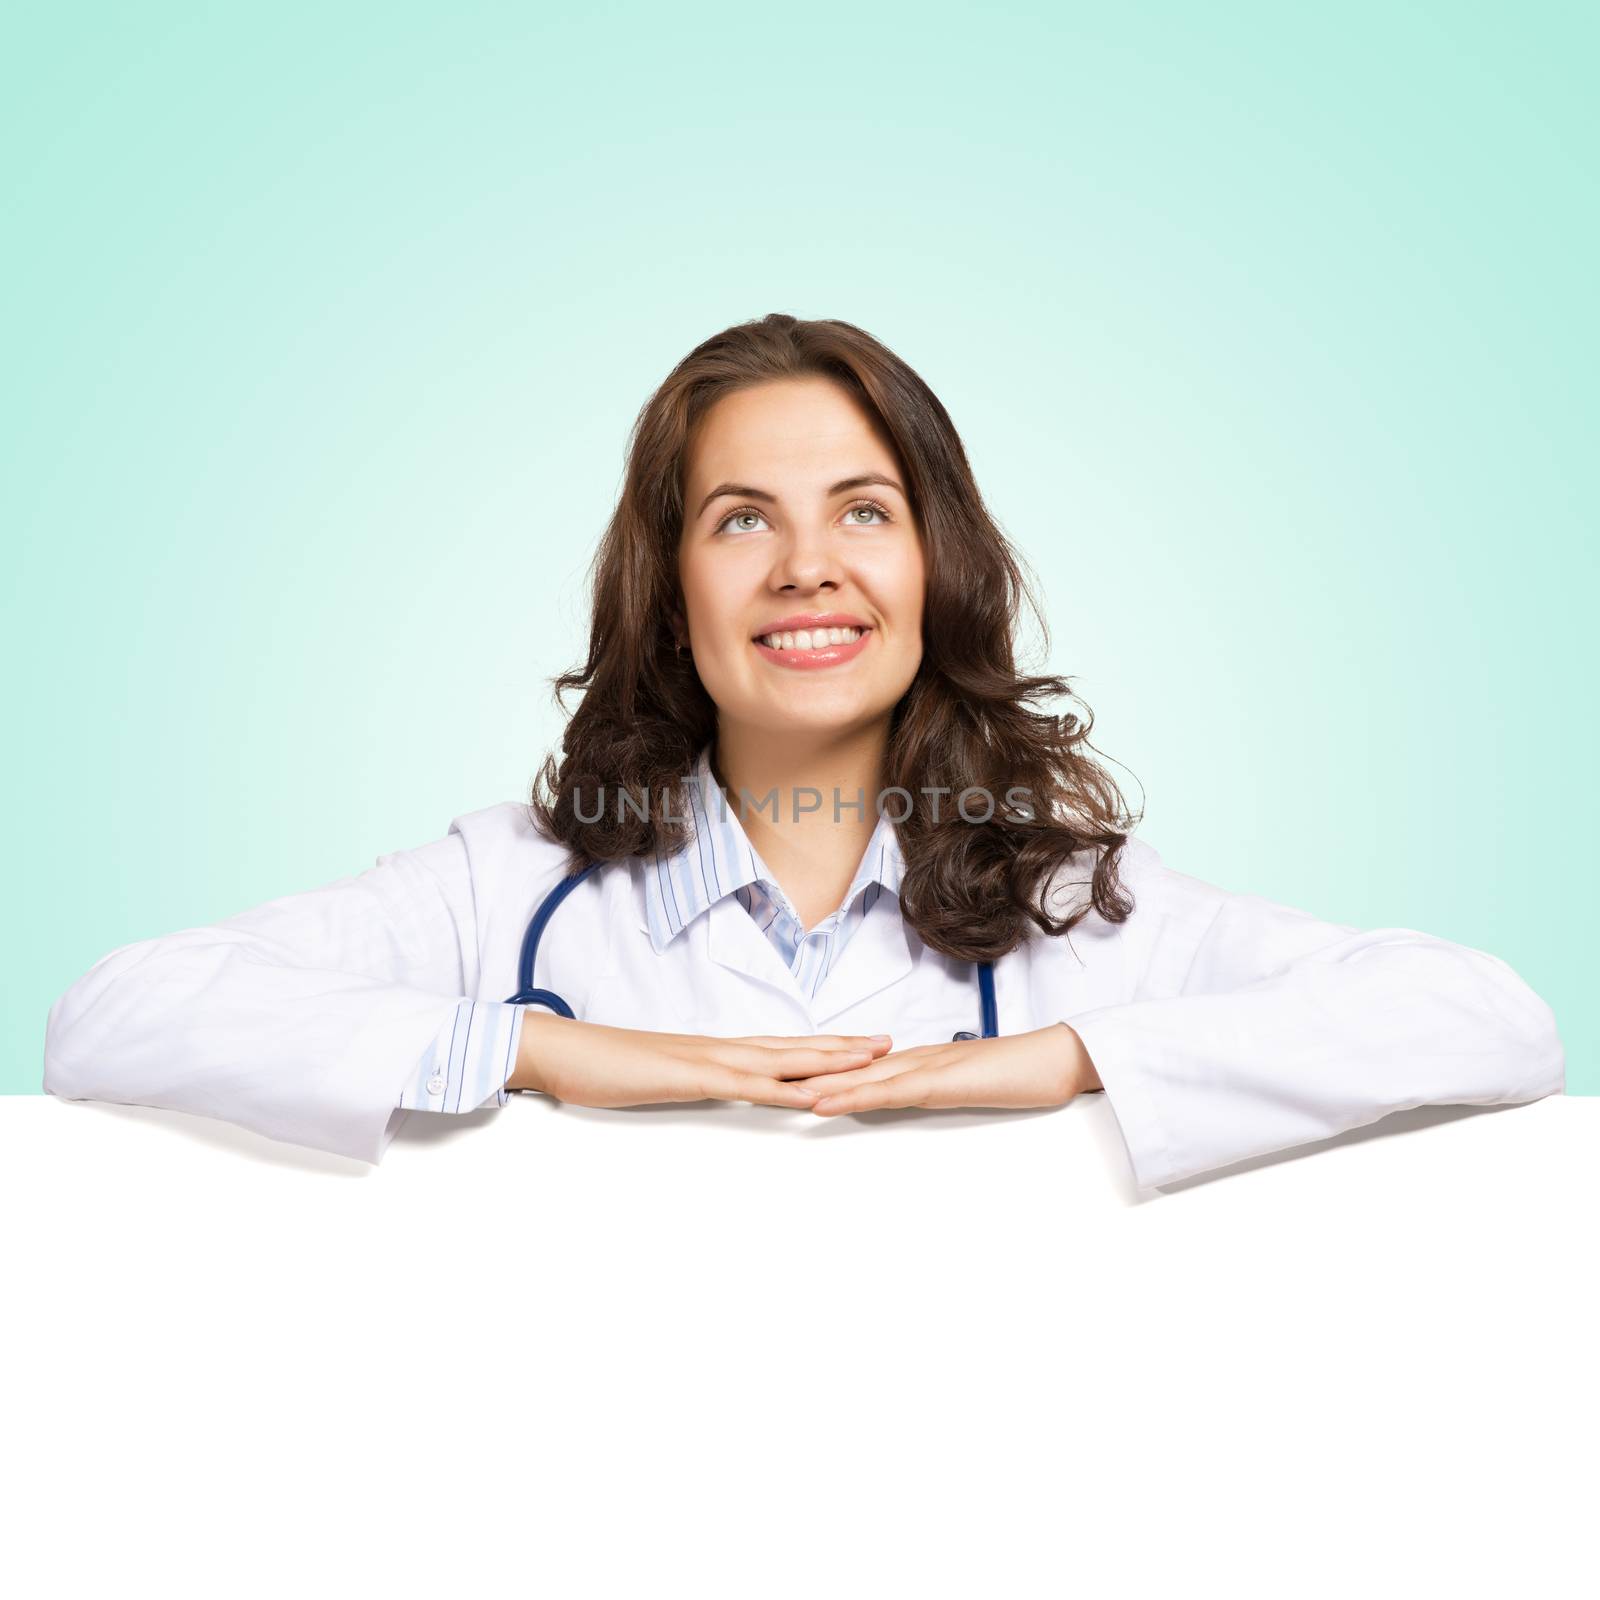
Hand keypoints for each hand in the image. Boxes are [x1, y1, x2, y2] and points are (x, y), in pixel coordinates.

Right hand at [513, 1011, 893, 1108]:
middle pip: (794, 1048)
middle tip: (889, 1044)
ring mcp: (707, 1060)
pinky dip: (780, 1090)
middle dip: (844, 1048)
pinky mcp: (691, 1076)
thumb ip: (689, 1080)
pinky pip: (744, 1085)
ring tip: (869, 1060)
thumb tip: (711, 1088)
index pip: (781, 1048)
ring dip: (828, 1061)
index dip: (824, 1047)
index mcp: (714, 1050)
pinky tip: (807, 1095)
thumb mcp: (659, 1077)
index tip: (861, 1047)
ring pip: (781, 1060)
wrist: (563, 1052)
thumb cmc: (604, 1065)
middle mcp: (720, 1049)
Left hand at [794, 1022, 1101, 1114]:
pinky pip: (883, 1091)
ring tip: (773, 1094)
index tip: (792, 1080)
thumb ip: (954, 1087)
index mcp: (925, 1061)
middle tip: (764, 1084)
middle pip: (851, 1069)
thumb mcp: (981, 1085)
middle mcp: (916, 1059)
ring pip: (857, 1079)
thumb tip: (932, 1095)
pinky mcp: (936, 1082)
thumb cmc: (1029, 1071)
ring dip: (814, 1087)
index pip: (866, 1068)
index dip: (828, 1073)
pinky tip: (821, 1104)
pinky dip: (848, 1097)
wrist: (1062, 1058)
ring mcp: (924, 1068)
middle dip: (808, 1078)